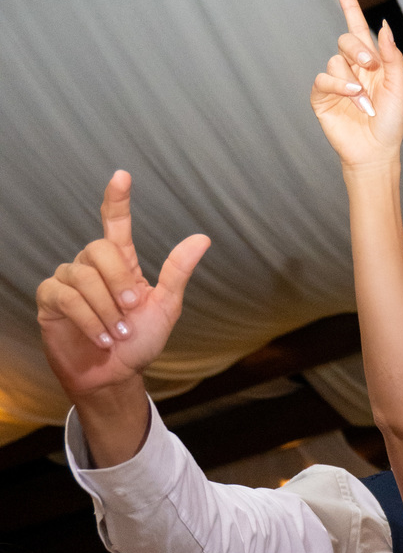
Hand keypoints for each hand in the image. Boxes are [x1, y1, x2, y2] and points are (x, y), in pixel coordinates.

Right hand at [36, 171, 210, 400]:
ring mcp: (68, 281)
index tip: (122, 176)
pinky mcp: (50, 301)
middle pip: (100, 249)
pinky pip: (65, 297)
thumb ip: (177, 272)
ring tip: (117, 334)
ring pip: (83, 276)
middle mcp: (92, 266)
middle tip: (131, 311)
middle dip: (119, 283)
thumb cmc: (139, 341)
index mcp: (121, 263)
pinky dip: (87, 319)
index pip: (113, 222)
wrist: (114, 376)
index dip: (117, 199)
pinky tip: (100, 338)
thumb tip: (202, 238)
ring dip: (106, 310)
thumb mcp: (165, 307)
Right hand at [310, 0, 402, 170]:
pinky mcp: (321, 97)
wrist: (376, 151)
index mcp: (371, 61)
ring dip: (354, 81)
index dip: (348, 5)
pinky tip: (353, 99)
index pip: (357, 27)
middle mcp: (351, 67)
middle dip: (359, 50)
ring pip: (336, 61)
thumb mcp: (399, 87)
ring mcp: (335, 81)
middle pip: (346, 39)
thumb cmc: (390, 122)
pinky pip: (324, 79)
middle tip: (371, 67)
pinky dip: (339, 86)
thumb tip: (383, 26)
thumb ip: (392, 57)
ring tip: (365, 103)